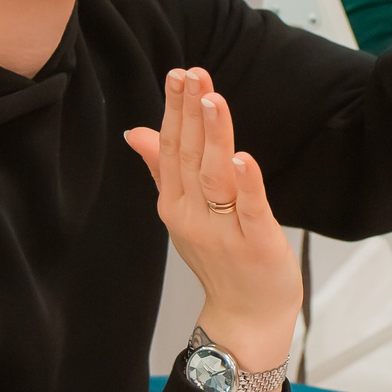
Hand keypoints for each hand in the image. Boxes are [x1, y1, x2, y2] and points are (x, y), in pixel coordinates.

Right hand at [124, 68, 299, 380]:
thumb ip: (162, 170)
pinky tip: (243, 156)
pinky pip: (250, 209)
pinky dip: (247, 182)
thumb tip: (136, 131)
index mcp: (175, 204)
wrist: (245, 317)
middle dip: (190, 113)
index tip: (179, 74)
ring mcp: (223, 230)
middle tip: (192, 74)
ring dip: (213, 136)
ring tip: (212, 100)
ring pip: (215, 176)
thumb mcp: (182, 214)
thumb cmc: (219, 261)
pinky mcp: (255, 243)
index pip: (171, 149)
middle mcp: (193, 215)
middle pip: (189, 156)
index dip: (175, 110)